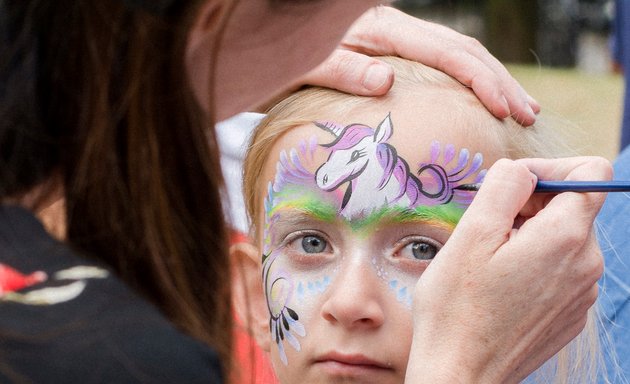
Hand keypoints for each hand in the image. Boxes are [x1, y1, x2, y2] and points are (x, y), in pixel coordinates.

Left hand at [300, 6, 539, 125]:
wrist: (273, 48)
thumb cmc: (286, 60)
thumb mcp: (308, 66)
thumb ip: (344, 70)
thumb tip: (386, 82)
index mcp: (384, 30)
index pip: (446, 51)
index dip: (480, 78)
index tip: (505, 107)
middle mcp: (399, 30)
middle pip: (463, 50)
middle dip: (498, 81)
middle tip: (527, 115)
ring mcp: (400, 41)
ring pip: (458, 55)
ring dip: (491, 81)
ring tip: (521, 108)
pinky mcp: (396, 54)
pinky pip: (442, 65)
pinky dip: (468, 82)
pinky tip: (483, 100)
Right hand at [405, 156, 610, 382]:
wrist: (460, 374)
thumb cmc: (457, 308)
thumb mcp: (471, 235)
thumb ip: (504, 186)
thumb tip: (522, 170)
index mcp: (565, 238)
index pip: (591, 172)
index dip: (549, 167)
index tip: (513, 186)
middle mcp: (587, 264)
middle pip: (574, 205)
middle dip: (532, 203)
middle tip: (488, 226)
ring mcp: (582, 293)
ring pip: (565, 238)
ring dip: (530, 234)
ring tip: (490, 259)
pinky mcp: (571, 313)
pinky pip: (561, 269)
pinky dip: (534, 263)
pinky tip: (501, 283)